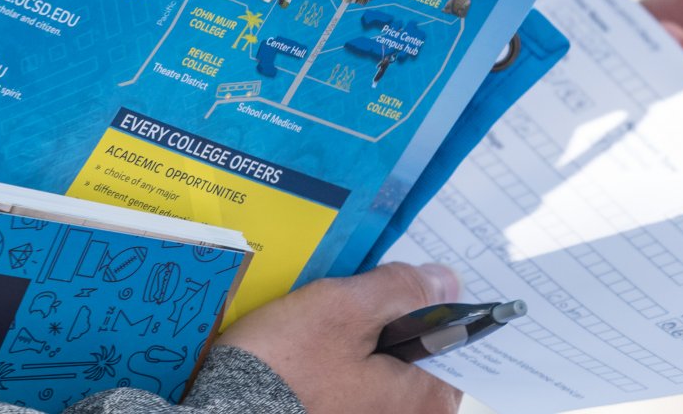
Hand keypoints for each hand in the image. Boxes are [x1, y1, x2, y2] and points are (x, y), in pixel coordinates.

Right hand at [217, 262, 462, 412]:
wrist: (221, 411)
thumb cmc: (286, 364)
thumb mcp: (346, 309)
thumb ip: (402, 290)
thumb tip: (446, 282)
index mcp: (421, 398)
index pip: (461, 349)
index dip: (448, 309)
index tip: (429, 283)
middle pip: (422, 353)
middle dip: (403, 317)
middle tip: (374, 286)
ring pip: (385, 361)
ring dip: (370, 331)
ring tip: (342, 303)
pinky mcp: (333, 410)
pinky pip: (356, 374)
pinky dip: (346, 350)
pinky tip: (318, 331)